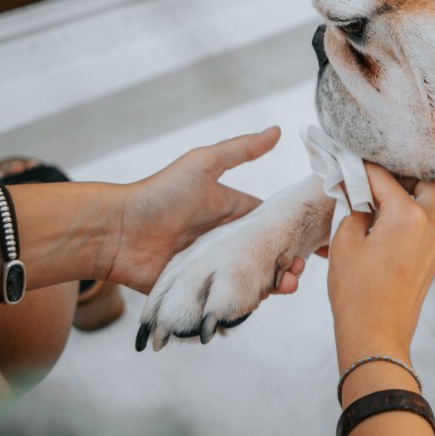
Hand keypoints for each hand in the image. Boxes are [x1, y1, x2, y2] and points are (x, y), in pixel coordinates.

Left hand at [105, 127, 304, 294]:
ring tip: (284, 285)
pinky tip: (259, 300)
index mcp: (234, 215)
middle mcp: (228, 245)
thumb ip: (241, 150)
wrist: (116, 232)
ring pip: (256, 282)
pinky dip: (249, 304)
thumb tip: (277, 130)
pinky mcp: (200, 294)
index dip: (296, 233)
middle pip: (271, 258)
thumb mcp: (202, 164)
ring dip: (276, 285)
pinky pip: (230, 302)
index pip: (274, 226)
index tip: (318, 240)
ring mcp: (215, 271)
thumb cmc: (158, 194)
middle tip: (297, 270)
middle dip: (291, 265)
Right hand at [328, 163, 434, 364]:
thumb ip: (354, 210)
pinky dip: (408, 219)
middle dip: (404, 173)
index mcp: (410, 215)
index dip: (363, 168)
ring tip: (377, 198)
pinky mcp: (434, 261)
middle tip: (377, 176)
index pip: (386, 178)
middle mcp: (431, 225)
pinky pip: (425, 228)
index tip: (349, 162)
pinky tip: (382, 225)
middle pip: (428, 182)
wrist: (375, 337)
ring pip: (430, 205)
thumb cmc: (356, 292)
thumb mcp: (346, 243)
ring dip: (408, 196)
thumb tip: (357, 195)